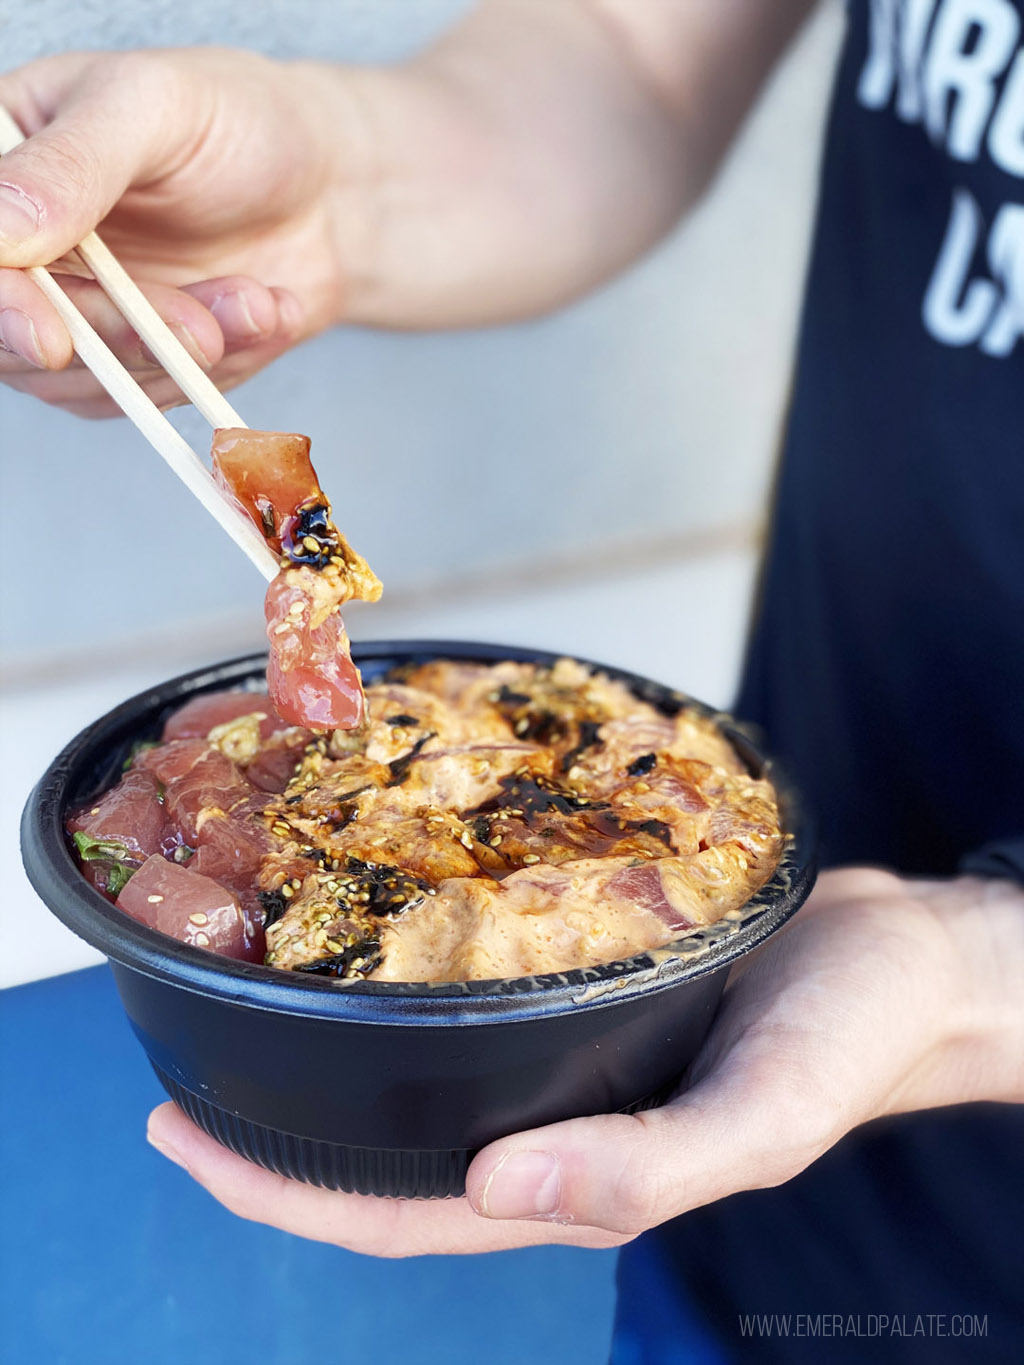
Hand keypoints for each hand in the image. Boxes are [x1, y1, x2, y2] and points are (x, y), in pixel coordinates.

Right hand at [1, 4, 816, 417]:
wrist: (337, 194)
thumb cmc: (248, 124)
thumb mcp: (155, 107)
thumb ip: (75, 164)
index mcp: (6, 166)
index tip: (48, 330)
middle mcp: (24, 251)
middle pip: (14, 334)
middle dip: (112, 339)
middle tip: (193, 324)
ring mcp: (76, 315)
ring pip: (84, 383)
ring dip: (179, 352)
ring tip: (249, 297)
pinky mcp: (135, 368)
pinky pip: (151, 401)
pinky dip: (215, 367)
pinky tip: (258, 311)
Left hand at [145, 868, 1023, 1255]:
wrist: (901, 950)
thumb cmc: (845, 1038)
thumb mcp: (762, 1116)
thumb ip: (641, 1173)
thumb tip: (492, 1197)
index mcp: (577, 1169)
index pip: (404, 1212)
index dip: (289, 1194)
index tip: (187, 1144)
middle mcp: (551, 1111)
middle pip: (387, 1146)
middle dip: (275, 1131)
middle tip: (172, 1080)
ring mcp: (562, 1050)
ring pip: (421, 1069)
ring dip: (328, 1051)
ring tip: (247, 999)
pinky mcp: (581, 980)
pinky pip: (473, 987)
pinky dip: (405, 974)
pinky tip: (367, 924)